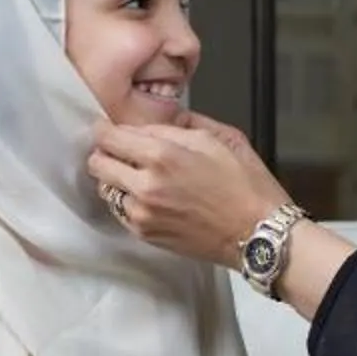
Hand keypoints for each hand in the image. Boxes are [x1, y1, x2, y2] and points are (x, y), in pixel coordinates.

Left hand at [88, 117, 289, 266]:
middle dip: (107, 153)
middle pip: (97, 163)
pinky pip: (120, 210)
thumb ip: (181, 125)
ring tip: (140, 176)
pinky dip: (127, 201)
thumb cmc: (247, 185)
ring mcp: (142, 213)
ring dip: (116, 179)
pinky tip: (150, 197)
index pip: (108, 136)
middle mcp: (145, 185)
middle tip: (124, 151)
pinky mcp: (145, 234)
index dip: (107, 129)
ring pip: (105, 188)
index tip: (112, 129)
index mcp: (162, 155)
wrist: (259, 233)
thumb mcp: (220, 137)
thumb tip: (157, 121)